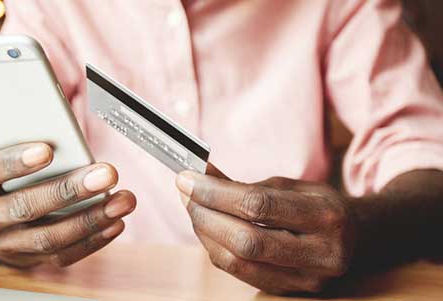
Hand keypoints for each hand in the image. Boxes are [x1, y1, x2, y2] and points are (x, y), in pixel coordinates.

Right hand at [0, 142, 135, 267]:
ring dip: (91, 218)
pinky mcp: (34, 260)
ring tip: (123, 200)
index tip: (46, 150)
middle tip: (106, 174)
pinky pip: (65, 255)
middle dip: (70, 190)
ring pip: (49, 236)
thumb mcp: (4, 155)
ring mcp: (11, 243)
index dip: (16, 162)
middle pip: (26, 206)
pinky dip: (94, 240)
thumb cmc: (6, 178)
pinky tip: (115, 222)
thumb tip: (69, 124)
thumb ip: (29, 142)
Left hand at [176, 171, 356, 293]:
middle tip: (184, 192)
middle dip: (205, 214)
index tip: (187, 177)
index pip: (258, 205)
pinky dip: (216, 248)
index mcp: (327, 217)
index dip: (215, 192)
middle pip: (245, 240)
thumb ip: (244, 183)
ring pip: (237, 262)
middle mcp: (322, 254)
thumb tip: (198, 172)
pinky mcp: (290, 293)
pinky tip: (207, 228)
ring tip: (192, 207)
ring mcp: (307, 280)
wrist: (359, 240)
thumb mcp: (291, 185)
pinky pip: (240, 273)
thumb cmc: (318, 205)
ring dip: (205, 233)